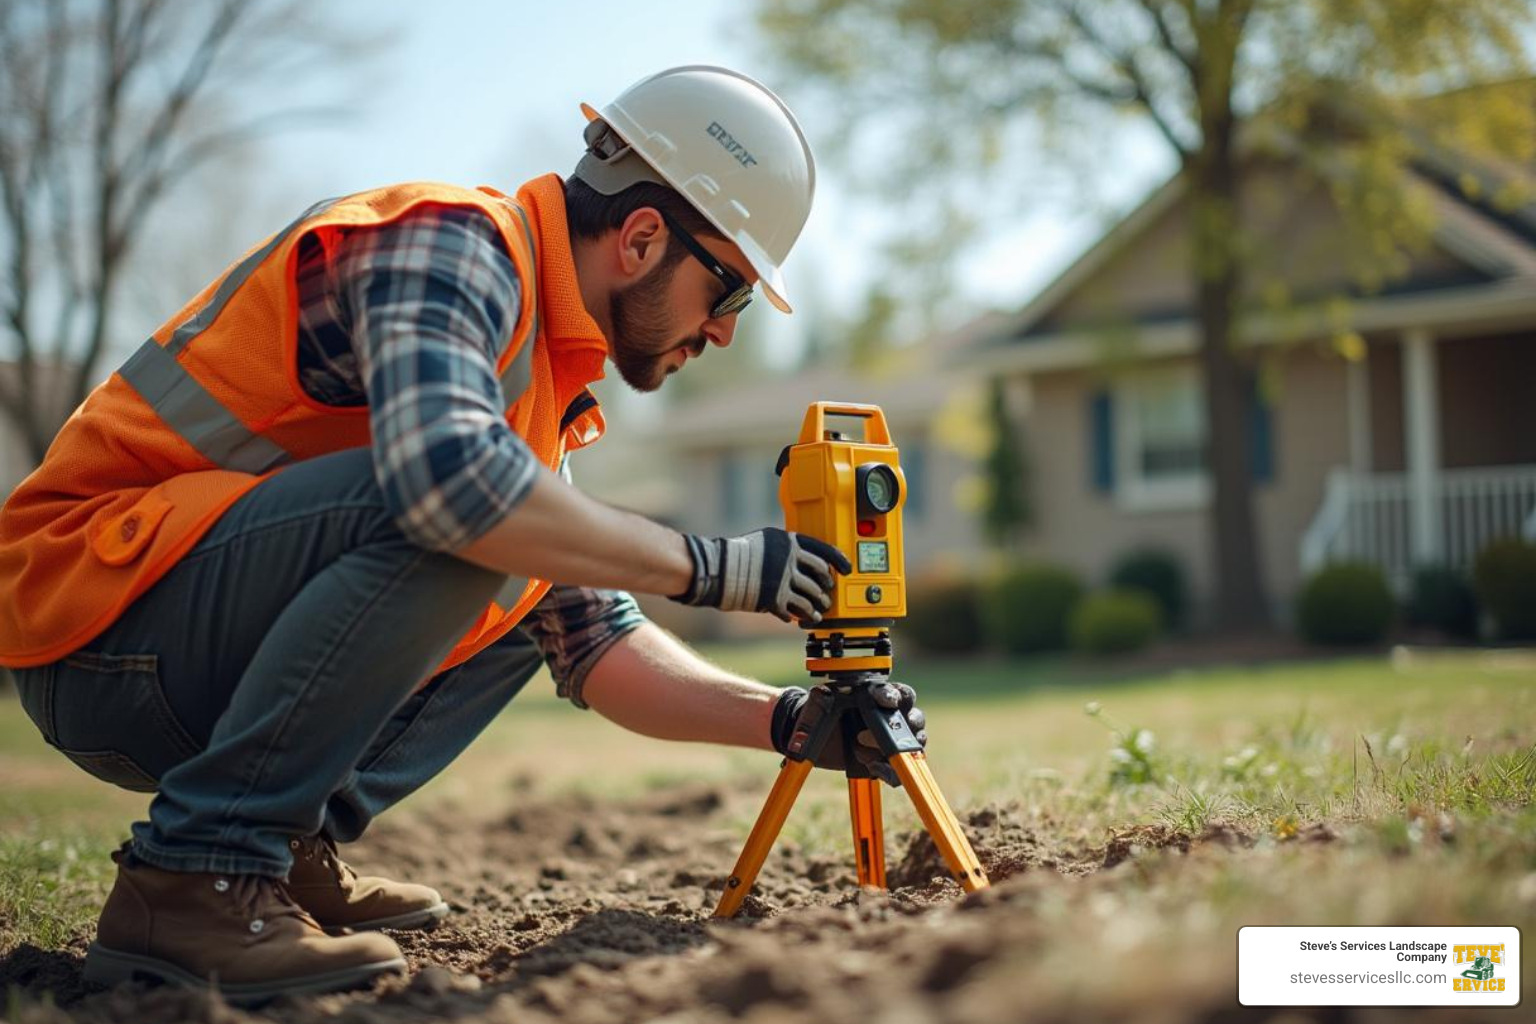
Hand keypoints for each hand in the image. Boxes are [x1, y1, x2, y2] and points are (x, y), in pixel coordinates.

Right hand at [673, 528, 851, 621]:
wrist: (717, 570)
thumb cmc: (738, 555)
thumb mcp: (765, 541)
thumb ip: (786, 549)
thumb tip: (804, 563)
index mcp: (789, 541)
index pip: (823, 550)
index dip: (838, 560)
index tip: (845, 569)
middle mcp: (789, 559)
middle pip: (820, 576)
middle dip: (826, 589)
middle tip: (827, 595)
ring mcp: (783, 579)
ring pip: (812, 597)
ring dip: (817, 607)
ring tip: (817, 613)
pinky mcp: (775, 599)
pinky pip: (796, 611)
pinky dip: (799, 616)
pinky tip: (798, 619)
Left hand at [770, 682, 926, 786]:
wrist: (810, 738)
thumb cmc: (820, 712)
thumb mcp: (818, 702)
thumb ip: (821, 697)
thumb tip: (821, 694)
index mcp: (878, 696)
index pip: (899, 693)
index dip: (896, 696)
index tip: (888, 701)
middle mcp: (891, 717)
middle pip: (914, 719)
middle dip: (905, 724)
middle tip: (877, 732)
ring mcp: (891, 740)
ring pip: (913, 745)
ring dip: (898, 750)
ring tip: (870, 753)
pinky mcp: (886, 761)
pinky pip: (899, 770)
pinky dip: (890, 772)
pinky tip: (872, 768)